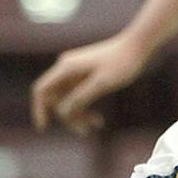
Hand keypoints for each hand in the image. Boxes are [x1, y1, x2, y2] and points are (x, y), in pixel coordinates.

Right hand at [31, 33, 150, 133]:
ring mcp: (75, 71)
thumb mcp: (102, 83)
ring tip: (97, 125)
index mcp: (66, 67)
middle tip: (85, 131)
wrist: (138, 46)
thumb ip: (81, 97)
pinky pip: (78, 95)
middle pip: (55, 98)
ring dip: (78, 114)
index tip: (44, 128)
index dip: (39, 109)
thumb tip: (61, 112)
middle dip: (67, 116)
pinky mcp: (85, 75)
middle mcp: (66, 68)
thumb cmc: (122, 63)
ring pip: (68, 99)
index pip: (42, 90)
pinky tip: (98, 120)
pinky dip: (85, 107)